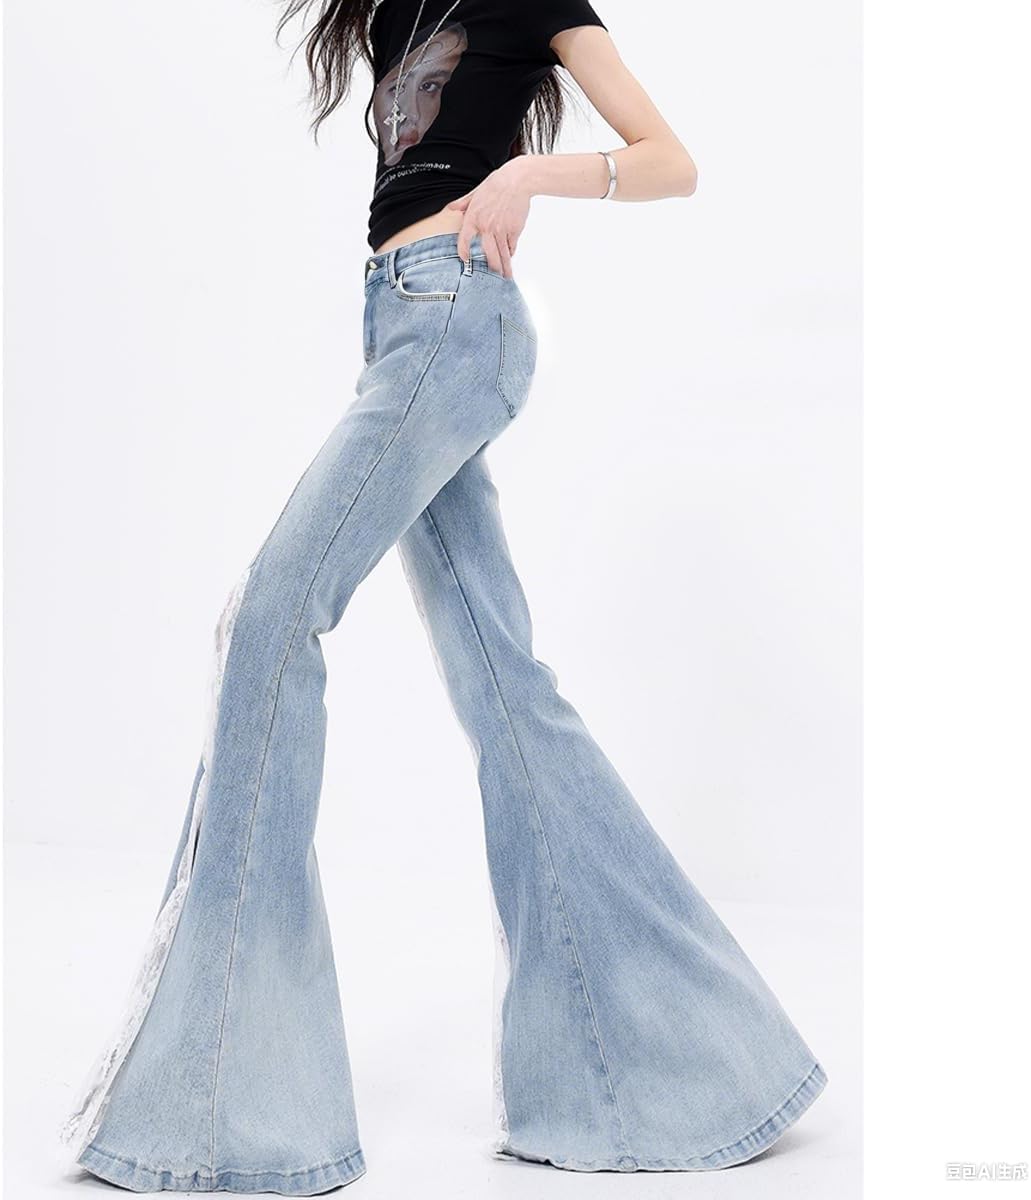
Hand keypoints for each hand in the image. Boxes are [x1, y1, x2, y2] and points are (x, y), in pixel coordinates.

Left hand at [446, 157, 532, 277]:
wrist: (517, 180)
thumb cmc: (497, 184)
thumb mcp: (476, 192)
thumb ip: (463, 203)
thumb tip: (450, 208)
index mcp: (473, 218)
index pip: (464, 240)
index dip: (463, 251)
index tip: (465, 259)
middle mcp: (486, 227)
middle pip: (488, 255)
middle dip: (492, 268)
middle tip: (493, 277)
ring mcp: (501, 230)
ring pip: (502, 254)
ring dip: (504, 267)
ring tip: (506, 277)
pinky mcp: (514, 230)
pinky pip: (512, 246)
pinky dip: (511, 252)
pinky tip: (510, 257)